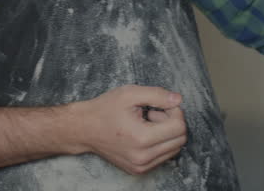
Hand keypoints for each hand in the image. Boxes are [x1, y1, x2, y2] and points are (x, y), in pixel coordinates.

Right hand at [68, 85, 187, 174]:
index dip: (175, 111)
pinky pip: (163, 157)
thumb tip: (178, 99)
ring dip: (167, 133)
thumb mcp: (130, 94)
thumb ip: (157, 95)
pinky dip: (160, 143)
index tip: (162, 104)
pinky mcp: (139, 170)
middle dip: (173, 122)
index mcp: (142, 138)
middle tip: (154, 112)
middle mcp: (143, 157)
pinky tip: (144, 133)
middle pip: (180, 140)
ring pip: (174, 149)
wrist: (84, 129)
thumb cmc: (104, 110)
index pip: (179, 127)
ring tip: (148, 123)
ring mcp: (141, 166)